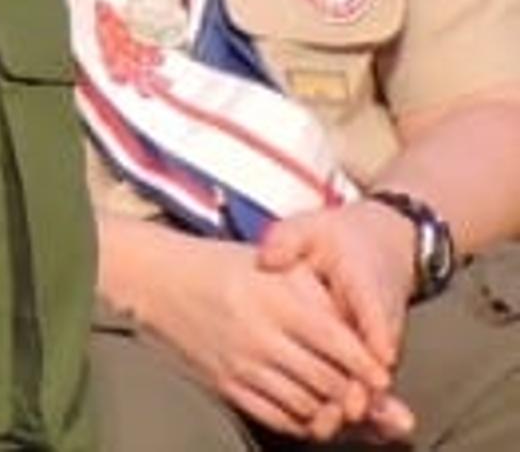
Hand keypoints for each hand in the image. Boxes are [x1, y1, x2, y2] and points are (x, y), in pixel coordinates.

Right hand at [134, 224, 404, 440]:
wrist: (153, 279)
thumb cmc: (223, 268)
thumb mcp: (272, 268)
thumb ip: (322, 300)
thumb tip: (371, 349)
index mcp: (272, 296)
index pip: (338, 342)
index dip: (368, 366)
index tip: (381, 375)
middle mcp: (257, 332)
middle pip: (329, 382)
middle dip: (356, 394)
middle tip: (363, 392)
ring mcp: (239, 362)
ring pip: (308, 406)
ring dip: (330, 410)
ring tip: (336, 400)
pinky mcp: (224, 384)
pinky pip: (278, 418)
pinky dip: (301, 420)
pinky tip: (305, 407)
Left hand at [255, 204, 423, 428]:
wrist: (385, 244)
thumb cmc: (337, 236)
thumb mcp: (311, 228)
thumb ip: (287, 240)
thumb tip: (265, 259)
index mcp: (364, 281)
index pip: (373, 312)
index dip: (375, 341)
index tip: (376, 368)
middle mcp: (381, 316)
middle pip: (378, 358)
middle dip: (364, 386)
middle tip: (344, 413)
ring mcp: (382, 337)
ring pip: (376, 374)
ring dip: (361, 398)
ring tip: (333, 422)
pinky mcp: (376, 351)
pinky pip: (369, 377)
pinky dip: (356, 396)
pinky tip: (331, 418)